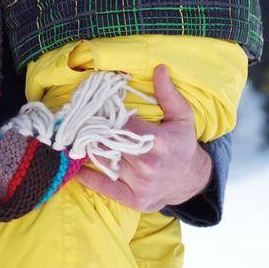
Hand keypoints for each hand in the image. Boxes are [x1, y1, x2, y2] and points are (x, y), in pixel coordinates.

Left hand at [75, 65, 212, 212]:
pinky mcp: (134, 199)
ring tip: (77, 139)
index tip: (96, 111)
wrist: (192, 181)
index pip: (121, 124)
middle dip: (94, 132)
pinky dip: (87, 177)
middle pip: (109, 142)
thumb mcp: (182, 117)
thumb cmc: (183, 144)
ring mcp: (140, 183)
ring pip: (104, 161)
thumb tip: (159, 68)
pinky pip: (104, 187)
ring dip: (88, 149)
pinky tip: (75, 166)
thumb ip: (168, 93)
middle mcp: (148, 163)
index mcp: (158, 141)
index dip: (106, 117)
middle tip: (79, 124)